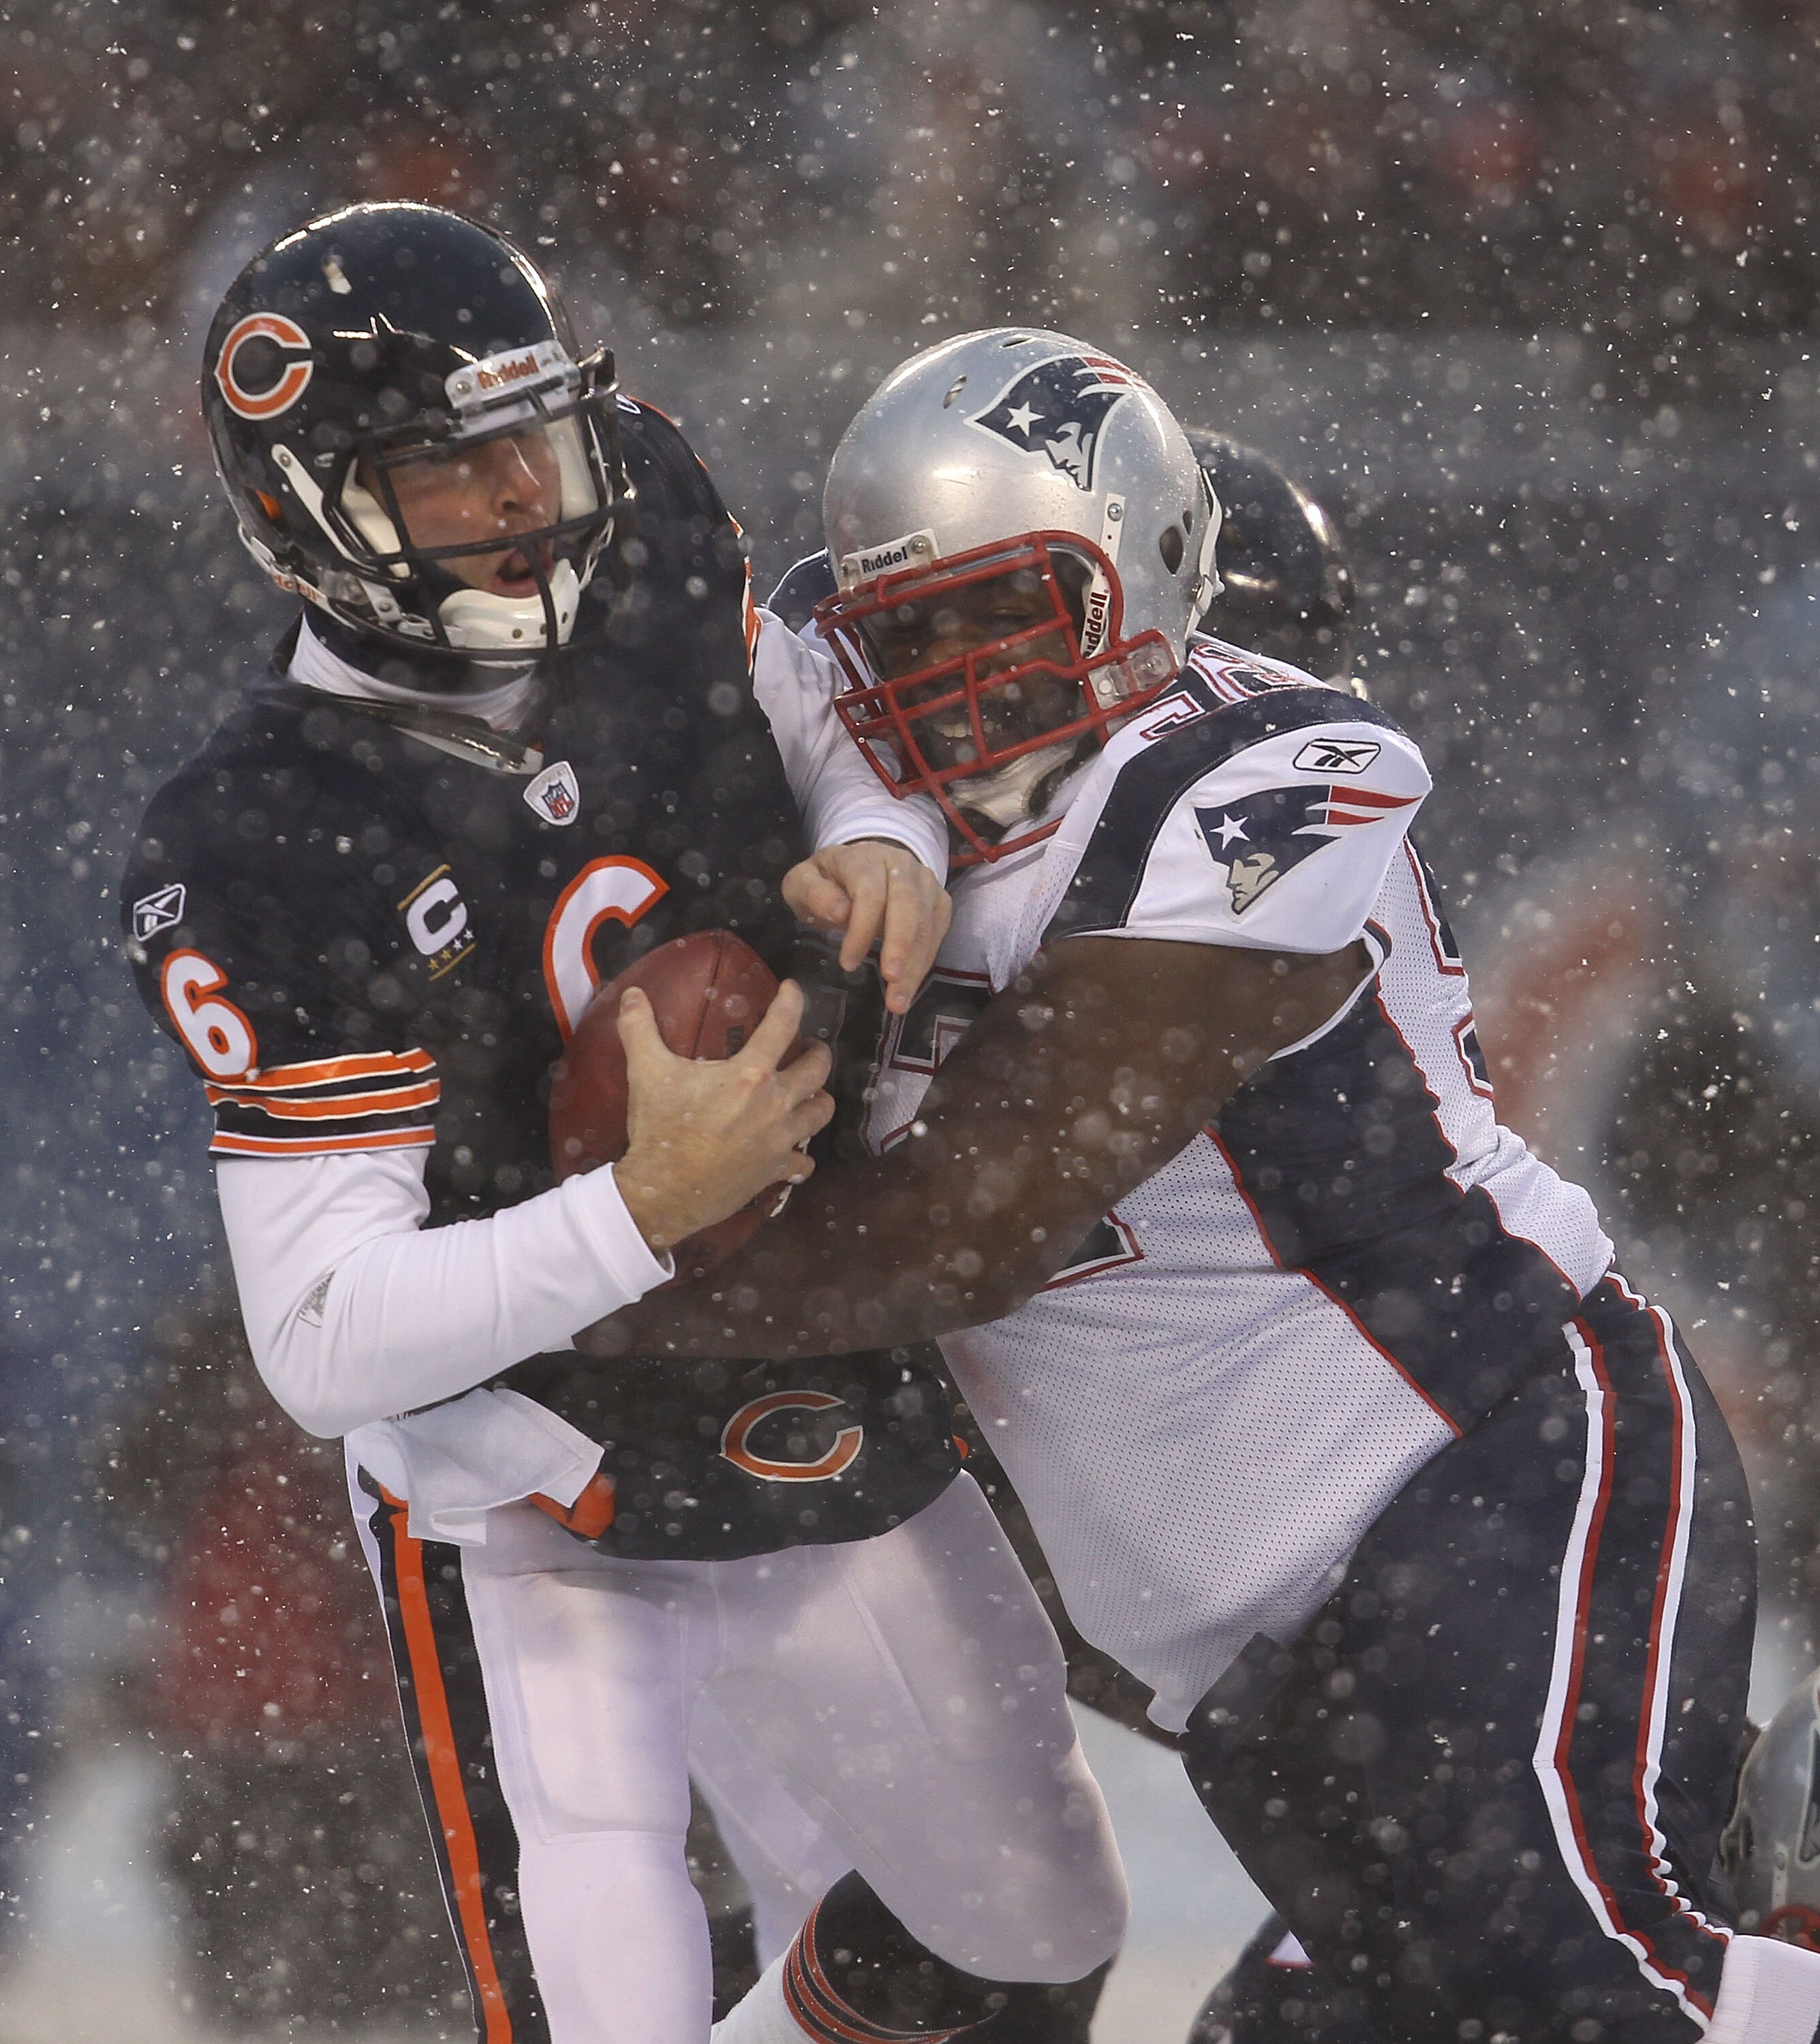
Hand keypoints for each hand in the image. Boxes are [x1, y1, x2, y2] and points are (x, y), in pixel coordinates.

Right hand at [612, 979, 833, 1252]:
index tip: (793, 990)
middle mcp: (775, 1104)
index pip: (783, 1024)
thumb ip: (640, 1029)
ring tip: (807, 1092)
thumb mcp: (646, 1073)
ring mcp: (780, 1140)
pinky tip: (792, 1149)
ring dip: (818, 1098)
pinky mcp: (776, 1170)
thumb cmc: (659, 1129)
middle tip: (807, 1048)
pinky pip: (805, 1160)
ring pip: (821, 1112)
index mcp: (750, 1074)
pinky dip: (802, 1153)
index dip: (792, 1000)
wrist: (663, 1192)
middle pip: (818, 1069)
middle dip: (817, 1052)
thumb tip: (632, 995)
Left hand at [783, 839, 953, 1014]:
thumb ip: (814, 893)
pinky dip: (924, 962)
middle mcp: (900, 864)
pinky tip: (909, 986)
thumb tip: (840, 911)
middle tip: (890, 982)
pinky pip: (937, 932)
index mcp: (864, 858)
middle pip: (908, 904)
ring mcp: (925, 881)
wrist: (860, 866)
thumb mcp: (803, 882)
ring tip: (898, 1002)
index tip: (848, 964)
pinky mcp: (938, 900)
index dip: (861, 930)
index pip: (871, 893)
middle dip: (900, 946)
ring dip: (914, 965)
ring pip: (927, 922)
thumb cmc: (827, 881)